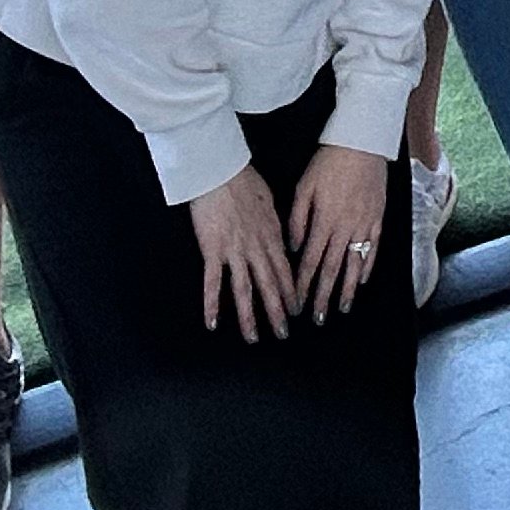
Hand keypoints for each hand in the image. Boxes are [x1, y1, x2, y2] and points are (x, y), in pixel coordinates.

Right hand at [190, 168, 299, 340]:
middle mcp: (256, 248)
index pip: (285, 270)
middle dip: (278, 311)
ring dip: (250, 316)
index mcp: (272, 235)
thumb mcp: (270, 201)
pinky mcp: (213, 251)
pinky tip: (213, 323)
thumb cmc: (244, 180)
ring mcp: (235, 251)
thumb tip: (280, 238)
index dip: (291, 292)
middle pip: (269, 285)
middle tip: (284, 333)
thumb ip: (275, 224)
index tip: (297, 310)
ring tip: (253, 338)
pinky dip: (212, 304)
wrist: (220, 171)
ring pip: (244, 290)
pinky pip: (213, 282)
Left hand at [286, 144, 393, 320]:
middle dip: (323, 296)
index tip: (298, 304)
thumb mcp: (304, 187)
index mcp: (324, 221)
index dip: (304, 285)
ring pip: (354, 264)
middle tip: (318, 318)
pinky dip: (366, 268)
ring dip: (346, 289)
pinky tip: (360, 282)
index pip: (310, 261)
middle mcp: (344, 228)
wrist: (363, 143)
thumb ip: (297, 219)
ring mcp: (363, 224)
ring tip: (341, 308)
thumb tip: (294, 247)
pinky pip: (372, 249)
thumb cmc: (329, 162)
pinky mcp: (377, 218)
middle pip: (332, 269)